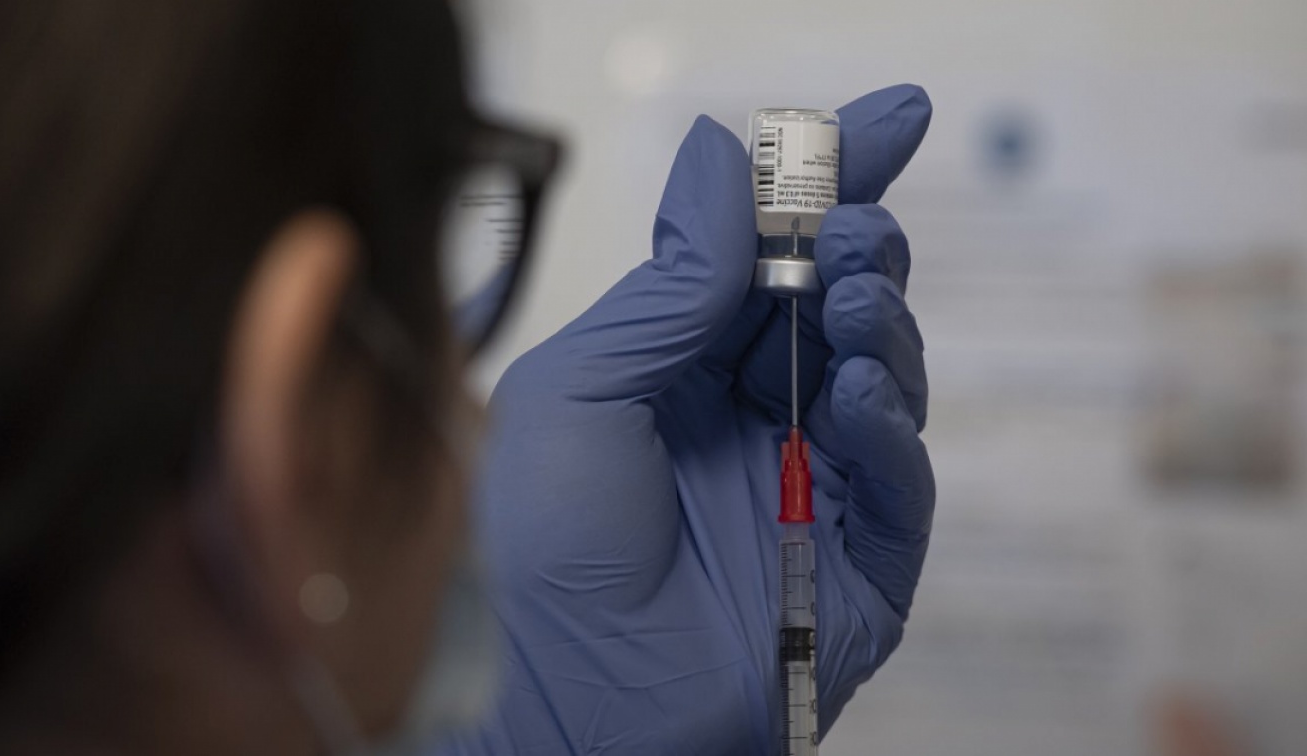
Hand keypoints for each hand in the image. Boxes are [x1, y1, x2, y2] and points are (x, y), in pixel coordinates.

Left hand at [447, 85, 933, 754]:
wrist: (593, 700)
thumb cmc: (561, 554)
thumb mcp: (580, 390)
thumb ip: (664, 284)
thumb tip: (722, 158)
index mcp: (685, 365)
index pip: (766, 255)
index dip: (828, 184)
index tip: (889, 120)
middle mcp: (758, 409)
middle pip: (837, 298)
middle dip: (858, 246)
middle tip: (853, 227)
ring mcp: (819, 475)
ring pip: (885, 368)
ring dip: (880, 318)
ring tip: (853, 296)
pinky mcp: (868, 548)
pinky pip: (901, 472)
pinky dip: (891, 422)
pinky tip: (858, 391)